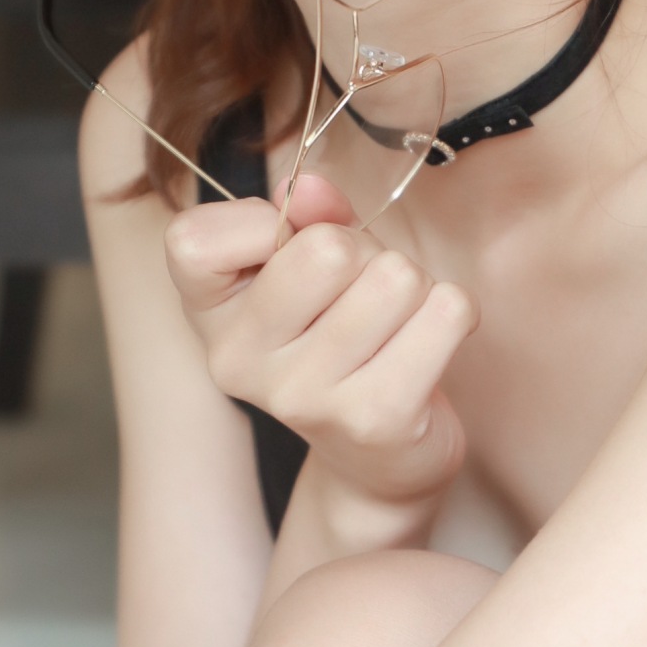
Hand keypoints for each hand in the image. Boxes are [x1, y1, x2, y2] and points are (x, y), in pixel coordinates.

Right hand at [166, 171, 477, 518]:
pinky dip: (453, 313)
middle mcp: (240, 362)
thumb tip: (313, 188)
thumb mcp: (311, 267)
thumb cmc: (340, 337)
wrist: (377, 458)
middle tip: (363, 292)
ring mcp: (304, 396)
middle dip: (366, 252)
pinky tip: (428, 344)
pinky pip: (444, 314)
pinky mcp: (374, 418)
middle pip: (327, 249)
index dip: (261, 222)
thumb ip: (312, 216)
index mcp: (209, 316)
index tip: (287, 247)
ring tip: (396, 323)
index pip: (193, 241)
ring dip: (414, 286)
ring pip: (396, 278)